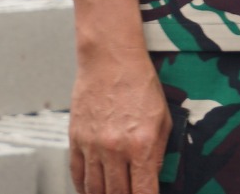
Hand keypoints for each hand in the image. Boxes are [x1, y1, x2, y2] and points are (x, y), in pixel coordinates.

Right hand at [67, 49, 171, 193]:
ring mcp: (92, 145)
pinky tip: (91, 190)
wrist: (110, 58)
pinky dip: (83, 187)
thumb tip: (151, 178)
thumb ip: (158, 153)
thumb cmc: (140, 83)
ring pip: (95, 190)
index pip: (143, 193)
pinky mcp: (76, 139)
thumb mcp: (163, 119)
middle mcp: (115, 149)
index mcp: (141, 145)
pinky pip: (77, 174)